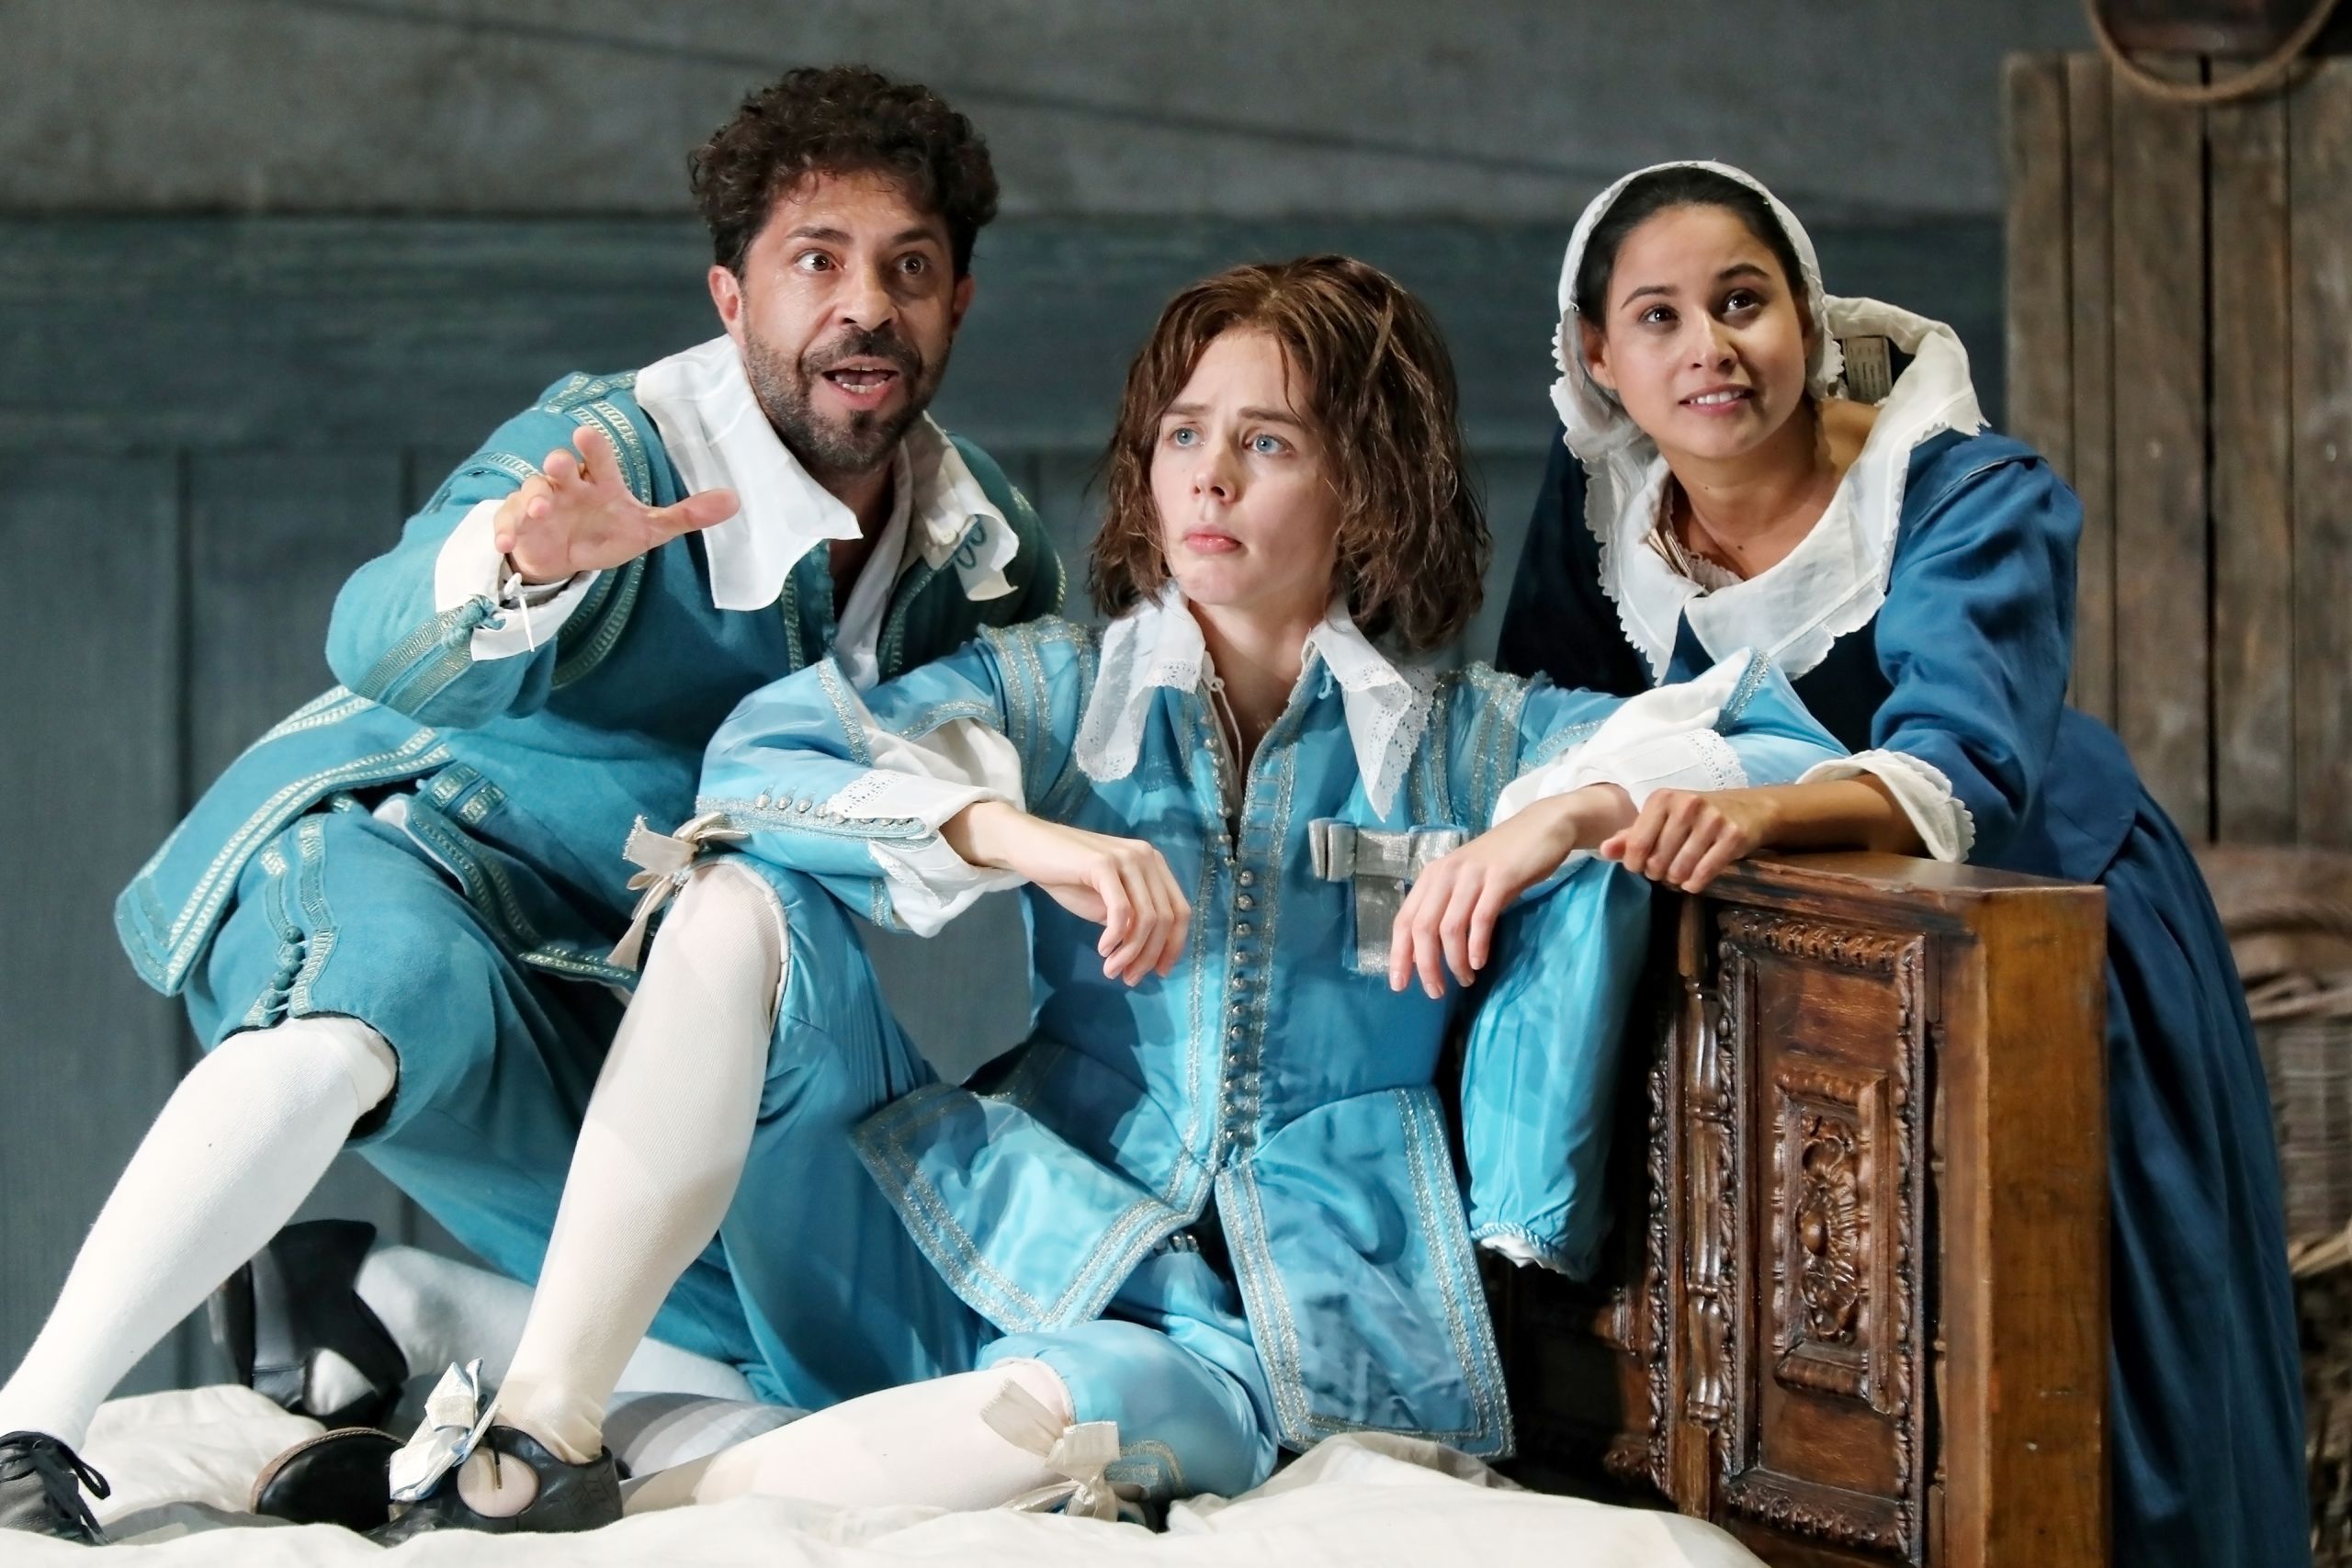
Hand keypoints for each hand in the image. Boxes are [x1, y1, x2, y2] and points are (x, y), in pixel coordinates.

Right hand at [493, 427, 739, 581]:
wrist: (567, 558)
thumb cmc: (606, 532)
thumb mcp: (648, 528)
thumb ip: (686, 515)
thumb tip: (735, 500)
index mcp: (598, 480)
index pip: (597, 456)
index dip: (593, 446)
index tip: (587, 434)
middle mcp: (567, 486)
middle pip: (558, 467)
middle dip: (557, 465)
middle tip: (559, 464)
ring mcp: (539, 504)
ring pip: (531, 492)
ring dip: (533, 499)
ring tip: (541, 510)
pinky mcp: (519, 526)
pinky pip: (508, 524)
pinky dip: (506, 532)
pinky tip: (508, 543)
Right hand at [945, 802, 1189, 984]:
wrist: (1030, 847)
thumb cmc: (1068, 876)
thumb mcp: (1106, 902)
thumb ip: (1130, 920)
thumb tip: (1148, 956)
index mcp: (1154, 865)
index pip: (1180, 910)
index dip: (1174, 946)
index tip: (1159, 972)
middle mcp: (1148, 858)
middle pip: (1166, 918)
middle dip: (1150, 955)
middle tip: (1130, 979)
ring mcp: (1127, 858)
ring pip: (1146, 918)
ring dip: (1131, 952)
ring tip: (1111, 970)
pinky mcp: (1104, 864)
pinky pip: (1121, 910)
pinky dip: (1116, 936)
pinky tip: (1102, 949)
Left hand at [1386, 784, 1631, 998]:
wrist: (1544, 826)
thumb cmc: (1505, 858)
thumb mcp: (1468, 880)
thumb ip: (1449, 907)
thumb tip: (1430, 951)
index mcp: (1433, 876)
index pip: (1404, 920)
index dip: (1399, 955)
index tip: (1401, 985)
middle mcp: (1446, 873)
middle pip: (1423, 928)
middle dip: (1425, 966)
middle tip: (1436, 992)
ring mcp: (1473, 874)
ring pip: (1450, 927)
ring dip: (1454, 961)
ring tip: (1465, 980)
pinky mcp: (1501, 877)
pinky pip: (1481, 918)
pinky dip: (1477, 945)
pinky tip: (1480, 962)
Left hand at [1596, 788, 1776, 892]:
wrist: (1749, 808)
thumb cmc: (1696, 815)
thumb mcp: (1662, 819)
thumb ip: (1631, 835)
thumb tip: (1604, 850)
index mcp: (1662, 798)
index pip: (1636, 846)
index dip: (1635, 864)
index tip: (1642, 865)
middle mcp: (1687, 805)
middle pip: (1657, 862)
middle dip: (1658, 872)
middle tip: (1666, 867)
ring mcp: (1712, 820)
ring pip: (1680, 871)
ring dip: (1677, 879)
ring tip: (1680, 871)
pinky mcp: (1734, 836)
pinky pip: (1703, 875)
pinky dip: (1695, 884)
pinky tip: (1695, 879)